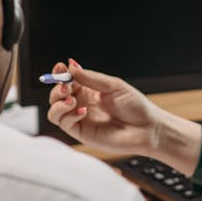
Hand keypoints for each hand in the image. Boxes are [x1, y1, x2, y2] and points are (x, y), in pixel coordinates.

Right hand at [46, 59, 162, 157]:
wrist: (147, 128)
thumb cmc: (135, 106)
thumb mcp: (113, 85)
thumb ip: (91, 78)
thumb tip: (71, 67)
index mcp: (89, 90)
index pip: (67, 80)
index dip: (60, 74)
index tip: (61, 67)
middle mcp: (82, 103)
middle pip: (57, 95)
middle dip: (57, 88)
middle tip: (66, 86)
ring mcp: (81, 119)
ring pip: (55, 111)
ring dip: (58, 103)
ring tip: (71, 99)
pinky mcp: (82, 133)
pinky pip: (65, 123)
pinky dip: (68, 115)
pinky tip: (82, 111)